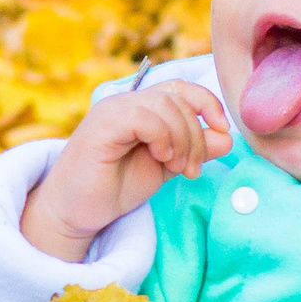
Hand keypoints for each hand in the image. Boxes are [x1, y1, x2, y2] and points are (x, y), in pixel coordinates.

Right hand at [21, 83, 231, 262]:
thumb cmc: (113, 189)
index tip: (222, 132)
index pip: (181, 88)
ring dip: (184, 139)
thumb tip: (227, 137)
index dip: (208, 104)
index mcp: (139, 108)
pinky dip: (163, 137)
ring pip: (165, 104)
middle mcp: (124, 103)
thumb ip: (192, 151)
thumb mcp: (164, 168)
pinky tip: (162, 158)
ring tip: (179, 169)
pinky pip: (143, 117)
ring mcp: (111, 111)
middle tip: (193, 169)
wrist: (73, 213)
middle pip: (178, 97)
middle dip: (197, 134)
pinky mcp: (102, 126)